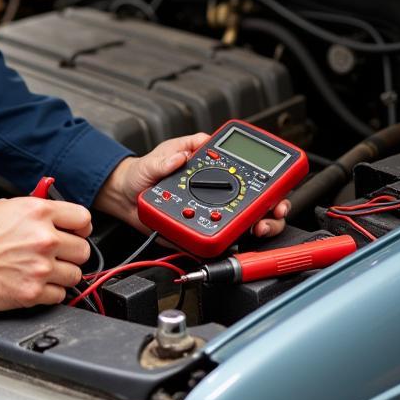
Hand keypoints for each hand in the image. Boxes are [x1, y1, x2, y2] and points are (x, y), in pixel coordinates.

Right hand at [0, 197, 92, 309]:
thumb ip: (35, 212)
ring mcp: (40, 267)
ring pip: (75, 275)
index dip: (81, 228)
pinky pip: (59, 296)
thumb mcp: (6, 207)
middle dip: (72, 252)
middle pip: (83, 250)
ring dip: (62, 274)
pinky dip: (50, 292)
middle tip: (59, 254)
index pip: (84, 219)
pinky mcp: (32, 293)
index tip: (76, 233)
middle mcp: (44, 238)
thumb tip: (53, 217)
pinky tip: (35, 283)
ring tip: (44, 270)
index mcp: (39, 212)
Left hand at [93, 135, 290, 237]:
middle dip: (271, 210)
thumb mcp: (155, 158)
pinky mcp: (202, 233)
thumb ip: (168, 156)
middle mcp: (217, 193)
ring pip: (246, 225)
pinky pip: (221, 242)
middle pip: (256, 203)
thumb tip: (183, 154)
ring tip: (256, 230)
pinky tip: (234, 243)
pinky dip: (231, 245)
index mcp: (212, 170)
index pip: (246, 173)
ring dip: (259, 228)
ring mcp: (212, 214)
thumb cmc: (144, 173)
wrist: (125, 197)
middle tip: (269, 214)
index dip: (267, 181)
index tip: (273, 188)